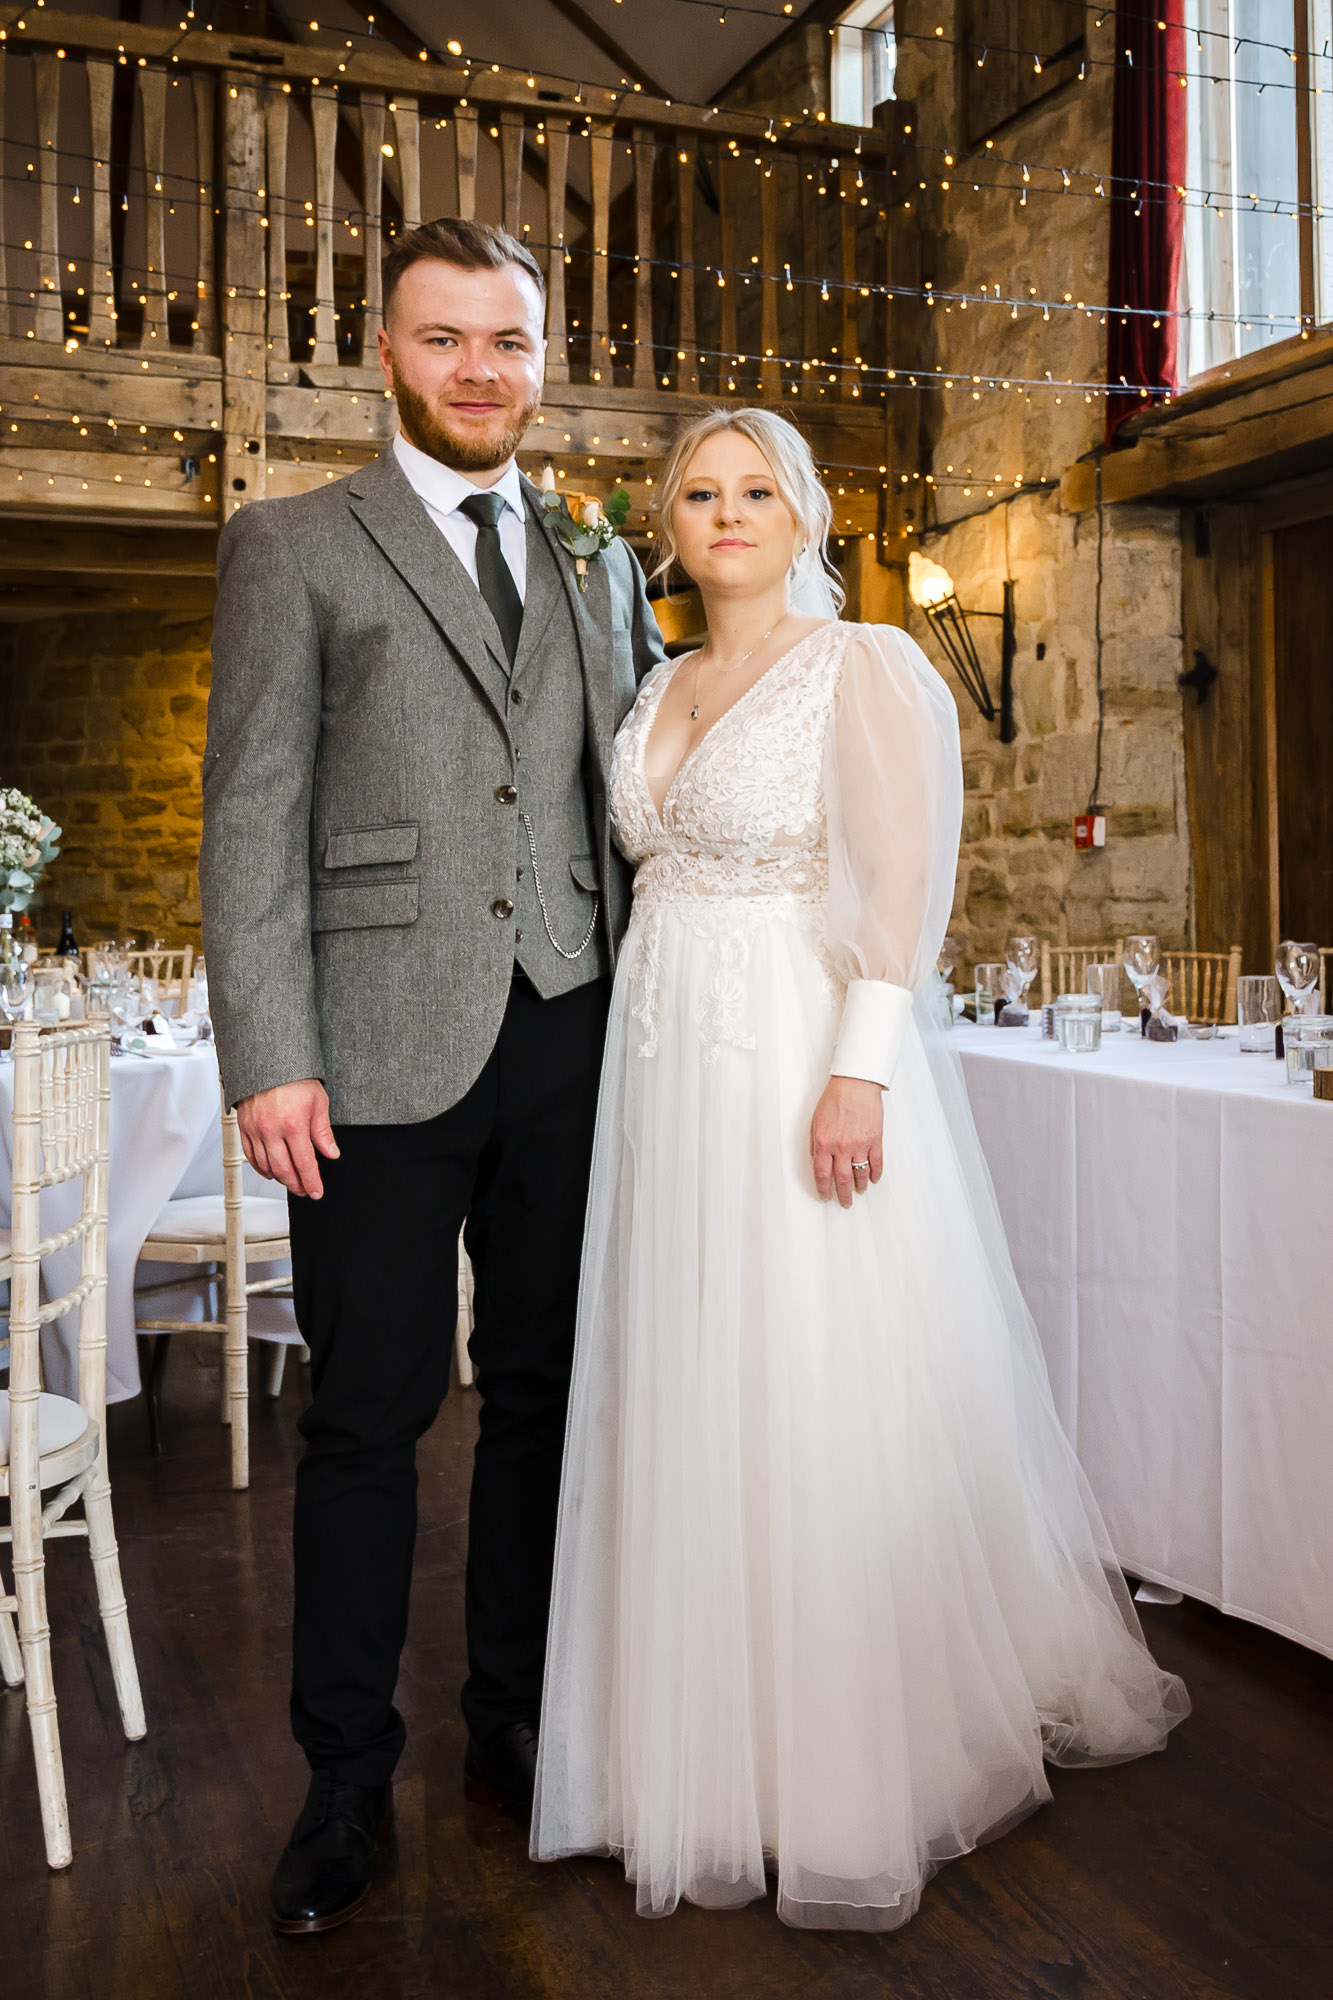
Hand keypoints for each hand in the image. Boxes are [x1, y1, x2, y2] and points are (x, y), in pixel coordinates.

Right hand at [236, 1079, 338, 1198]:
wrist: (268, 1060)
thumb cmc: (295, 1078)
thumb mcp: (318, 1102)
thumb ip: (323, 1132)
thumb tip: (332, 1153)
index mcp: (293, 1125)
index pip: (305, 1163)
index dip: (312, 1182)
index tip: (316, 1191)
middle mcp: (271, 1130)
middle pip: (284, 1170)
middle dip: (296, 1185)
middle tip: (305, 1191)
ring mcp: (255, 1130)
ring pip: (266, 1166)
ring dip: (280, 1179)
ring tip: (291, 1181)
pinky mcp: (243, 1128)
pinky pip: (251, 1156)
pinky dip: (261, 1168)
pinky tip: (271, 1171)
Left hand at [810, 1075, 883, 1208]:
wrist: (855, 1084)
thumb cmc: (834, 1099)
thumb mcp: (815, 1121)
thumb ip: (815, 1143)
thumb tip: (816, 1160)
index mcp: (823, 1143)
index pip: (822, 1174)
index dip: (823, 1189)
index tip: (825, 1196)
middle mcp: (841, 1147)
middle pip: (841, 1180)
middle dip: (843, 1195)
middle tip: (844, 1203)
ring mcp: (860, 1145)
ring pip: (860, 1175)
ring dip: (859, 1187)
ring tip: (859, 1192)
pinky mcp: (875, 1140)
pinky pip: (876, 1163)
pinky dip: (875, 1174)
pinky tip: (873, 1180)